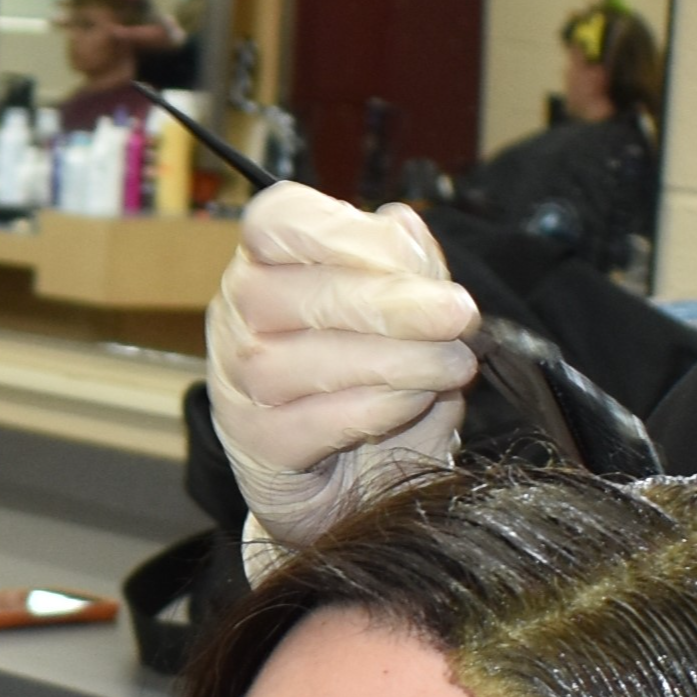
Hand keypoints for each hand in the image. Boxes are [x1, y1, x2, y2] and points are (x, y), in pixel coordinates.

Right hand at [203, 179, 480, 556]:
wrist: (353, 476)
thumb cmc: (374, 375)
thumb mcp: (404, 310)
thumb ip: (407, 266)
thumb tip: (403, 229)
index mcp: (268, 260)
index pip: (277, 221)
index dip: (347, 232)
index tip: (412, 257)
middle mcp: (238, 314)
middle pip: (296, 291)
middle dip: (391, 302)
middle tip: (459, 314)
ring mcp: (239, 382)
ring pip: (302, 359)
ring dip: (395, 359)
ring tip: (453, 365)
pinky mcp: (258, 444)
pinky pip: (314, 421)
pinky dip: (377, 407)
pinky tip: (418, 400)